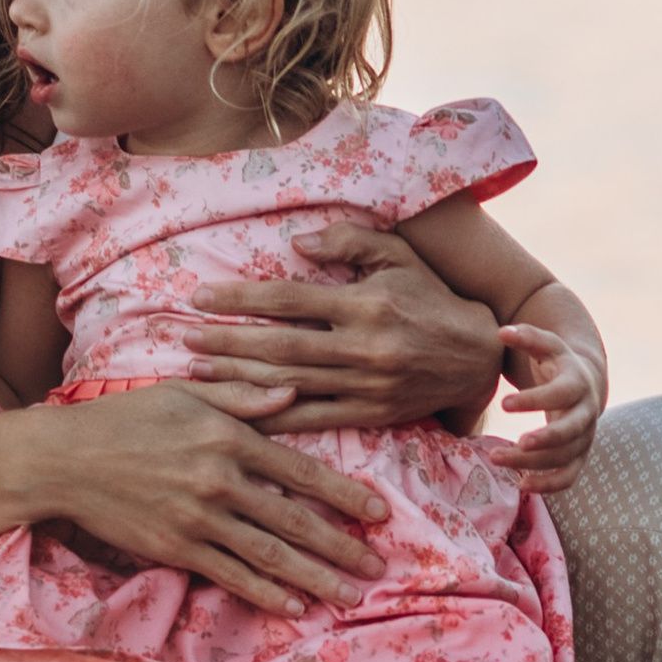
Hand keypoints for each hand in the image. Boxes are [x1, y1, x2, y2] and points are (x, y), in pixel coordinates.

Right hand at [34, 384, 393, 614]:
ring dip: (314, 578)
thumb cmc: (127, 418)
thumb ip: (242, 394)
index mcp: (229, 436)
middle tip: (378, 567)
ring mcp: (198, 518)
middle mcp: (221, 479)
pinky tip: (293, 606)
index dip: (344, 495)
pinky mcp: (175, 547)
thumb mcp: (186, 392)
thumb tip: (292, 392)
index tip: (378, 513)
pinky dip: (264, 592)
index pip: (301, 470)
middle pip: (294, 519)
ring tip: (349, 596)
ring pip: (269, 554)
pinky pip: (230, 574)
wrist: (66, 458)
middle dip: (341, 546)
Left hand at [183, 219, 505, 433]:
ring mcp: (366, 386)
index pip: (290, 298)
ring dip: (238, 380)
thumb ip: (350, 241)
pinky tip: (238, 415)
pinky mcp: (371, 415)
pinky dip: (274, 418)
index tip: (199, 296)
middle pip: (280, 346)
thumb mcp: (398, 256)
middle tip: (183, 338)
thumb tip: (298, 243)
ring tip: (196, 373)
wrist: (478, 357)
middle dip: (226, 342)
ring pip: (290, 385)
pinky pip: (314, 419)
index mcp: (365, 304)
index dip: (241, 297)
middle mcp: (363, 347)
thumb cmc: (430, 298)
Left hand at [486, 324, 604, 494]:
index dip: (535, 400)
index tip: (504, 405)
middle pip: (570, 431)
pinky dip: (549, 485)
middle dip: (545, 439)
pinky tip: (521, 485)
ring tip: (496, 458)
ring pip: (564, 457)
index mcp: (578, 384)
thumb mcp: (546, 345)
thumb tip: (501, 332)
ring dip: (533, 463)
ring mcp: (585, 438)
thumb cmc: (558, 363)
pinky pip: (569, 477)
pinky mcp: (579, 456)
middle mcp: (586, 413)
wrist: (585, 384)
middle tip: (517, 443)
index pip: (562, 394)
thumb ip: (526, 336)